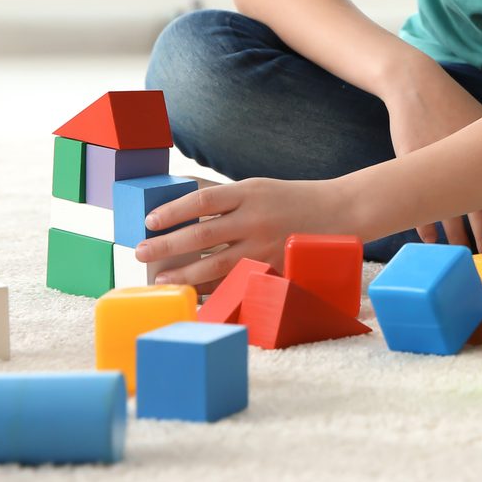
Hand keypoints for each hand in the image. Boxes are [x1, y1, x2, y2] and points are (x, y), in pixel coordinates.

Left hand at [133, 177, 345, 292]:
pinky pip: (237, 282)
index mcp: (251, 193)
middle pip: (203, 234)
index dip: (173, 210)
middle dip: (167, 245)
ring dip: (185, 274)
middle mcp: (256, 220)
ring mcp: (266, 248)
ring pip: (216, 265)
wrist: (341, 214)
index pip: (203, 199)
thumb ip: (221, 194)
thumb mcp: (258, 186)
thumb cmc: (292, 199)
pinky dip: (213, 290)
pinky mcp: (274, 270)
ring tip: (162, 278)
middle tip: (140, 252)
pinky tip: (194, 294)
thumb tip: (176, 192)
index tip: (149, 220)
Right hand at [385, 64, 481, 252]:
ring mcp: (437, 167)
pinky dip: (426, 225)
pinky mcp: (413, 167)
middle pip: (477, 210)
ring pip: (449, 213)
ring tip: (462, 254)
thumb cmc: (453, 105)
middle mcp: (464, 163)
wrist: (417, 87)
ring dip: (456, 238)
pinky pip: (420, 205)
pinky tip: (433, 240)